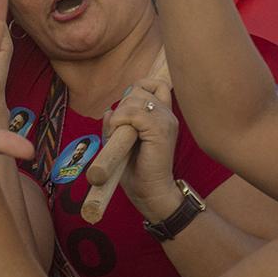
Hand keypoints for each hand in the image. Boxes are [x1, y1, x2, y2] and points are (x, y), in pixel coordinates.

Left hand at [107, 79, 180, 219]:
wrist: (150, 192)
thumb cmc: (137, 170)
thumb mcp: (122, 141)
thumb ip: (117, 123)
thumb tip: (109, 111)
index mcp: (163, 115)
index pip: (156, 84)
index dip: (138, 88)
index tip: (127, 109)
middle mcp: (168, 115)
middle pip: (140, 88)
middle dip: (123, 104)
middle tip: (120, 128)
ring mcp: (166, 121)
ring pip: (136, 98)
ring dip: (120, 113)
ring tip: (119, 133)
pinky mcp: (160, 131)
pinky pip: (135, 113)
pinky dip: (121, 119)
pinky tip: (119, 133)